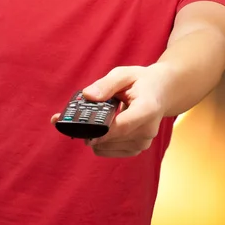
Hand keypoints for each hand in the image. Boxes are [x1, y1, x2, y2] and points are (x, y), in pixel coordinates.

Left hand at [52, 64, 169, 156]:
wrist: (162, 91)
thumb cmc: (141, 81)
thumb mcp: (124, 74)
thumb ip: (106, 84)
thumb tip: (87, 95)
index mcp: (147, 109)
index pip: (122, 125)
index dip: (101, 132)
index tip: (82, 132)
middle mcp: (147, 130)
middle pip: (111, 138)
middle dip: (86, 130)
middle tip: (61, 121)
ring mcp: (143, 142)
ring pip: (107, 146)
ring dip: (90, 136)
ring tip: (78, 121)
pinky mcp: (136, 148)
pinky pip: (110, 150)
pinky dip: (97, 142)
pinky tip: (90, 131)